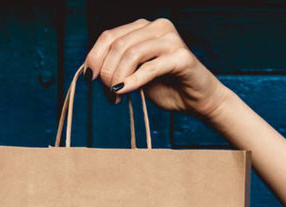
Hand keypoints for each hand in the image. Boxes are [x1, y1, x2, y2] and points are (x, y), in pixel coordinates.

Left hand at [84, 17, 231, 119]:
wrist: (196, 100)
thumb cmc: (166, 87)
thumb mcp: (135, 76)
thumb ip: (118, 69)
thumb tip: (93, 73)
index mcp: (143, 28)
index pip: (109, 36)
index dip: (94, 57)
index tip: (90, 79)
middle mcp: (157, 27)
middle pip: (118, 45)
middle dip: (107, 73)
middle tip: (108, 95)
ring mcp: (170, 39)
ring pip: (131, 54)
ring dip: (118, 78)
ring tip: (116, 97)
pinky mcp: (180, 57)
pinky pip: (150, 67)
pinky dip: (133, 81)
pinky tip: (123, 91)